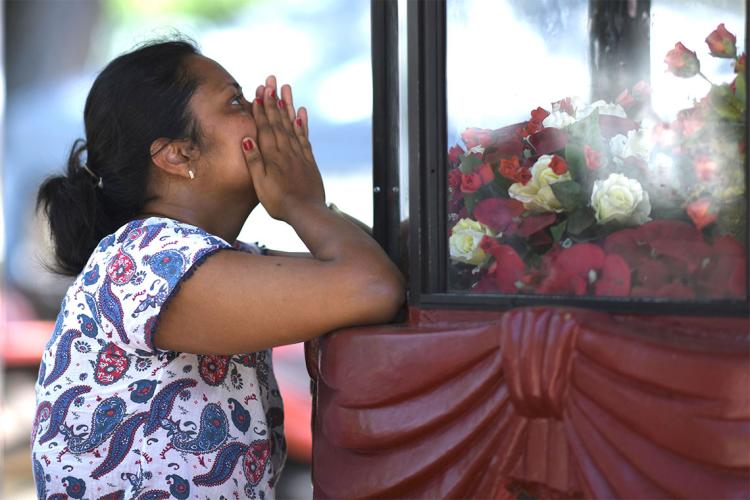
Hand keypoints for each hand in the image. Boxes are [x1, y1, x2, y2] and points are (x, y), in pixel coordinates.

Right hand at [242, 77, 324, 221]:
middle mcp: (286, 150)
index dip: (261, 108)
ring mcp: (299, 154)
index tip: (259, 91)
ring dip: (288, 105)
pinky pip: (304, 137)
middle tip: (271, 80)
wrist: (306, 211)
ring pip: (292, 124)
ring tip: (286, 88)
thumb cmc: (278, 201)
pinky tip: (301, 112)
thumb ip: (254, 160)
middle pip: (278, 121)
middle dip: (274, 100)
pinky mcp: (308, 160)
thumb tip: (246, 137)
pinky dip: (302, 123)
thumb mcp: (259, 183)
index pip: (265, 126)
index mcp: (272, 155)